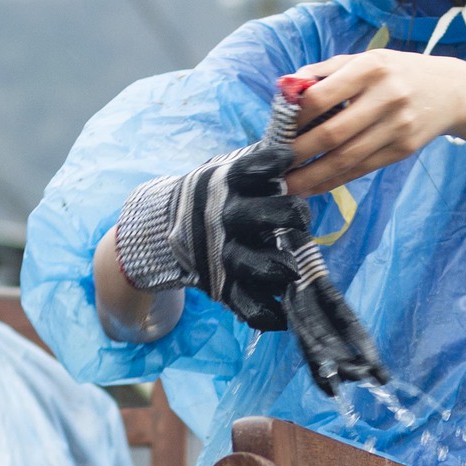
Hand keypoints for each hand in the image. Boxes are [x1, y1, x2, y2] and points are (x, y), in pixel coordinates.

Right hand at [111, 140, 312, 329]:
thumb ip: (260, 164)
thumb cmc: (214, 196)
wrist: (164, 228)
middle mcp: (224, 218)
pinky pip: (242, 302)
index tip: (287, 161)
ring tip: (292, 272)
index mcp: (227, 184)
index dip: (270, 164)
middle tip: (301, 218)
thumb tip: (297, 147)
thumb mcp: (228, 171)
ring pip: (247, 262)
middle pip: (255, 216)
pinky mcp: (221, 283)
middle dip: (284, 215)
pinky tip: (281, 318)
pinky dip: (262, 313)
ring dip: (273, 268)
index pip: (250, 169)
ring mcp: (221, 253)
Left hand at [281, 52, 465, 197]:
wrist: (451, 91)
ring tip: (289, 185)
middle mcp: (385, 97)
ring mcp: (397, 126)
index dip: (295, 118)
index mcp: (369, 68)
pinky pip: (362, 169)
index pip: (320, 97)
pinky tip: (315, 186)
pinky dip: (335, 181)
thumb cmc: (397, 72)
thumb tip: (286, 89)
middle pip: (331, 134)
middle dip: (297, 154)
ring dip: (312, 175)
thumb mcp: (366, 60)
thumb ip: (325, 72)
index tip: (278, 130)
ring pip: (346, 158)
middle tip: (273, 166)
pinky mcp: (403, 150)